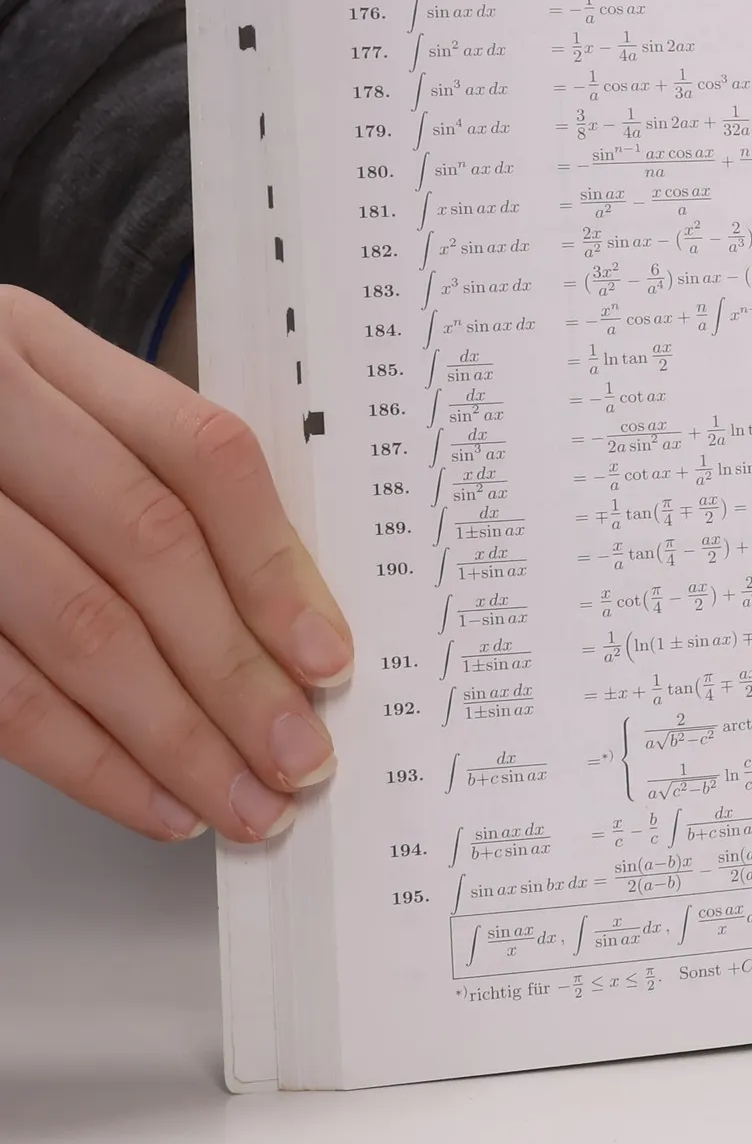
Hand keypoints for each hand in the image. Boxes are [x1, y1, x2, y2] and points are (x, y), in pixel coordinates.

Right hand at [0, 283, 351, 841]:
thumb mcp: (35, 407)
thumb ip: (136, 479)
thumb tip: (281, 620)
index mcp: (32, 346)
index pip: (196, 452)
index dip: (273, 562)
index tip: (327, 654)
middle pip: (148, 547)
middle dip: (237, 670)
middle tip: (297, 752)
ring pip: (79, 627)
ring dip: (175, 734)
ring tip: (240, 797)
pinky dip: (84, 758)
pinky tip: (148, 796)